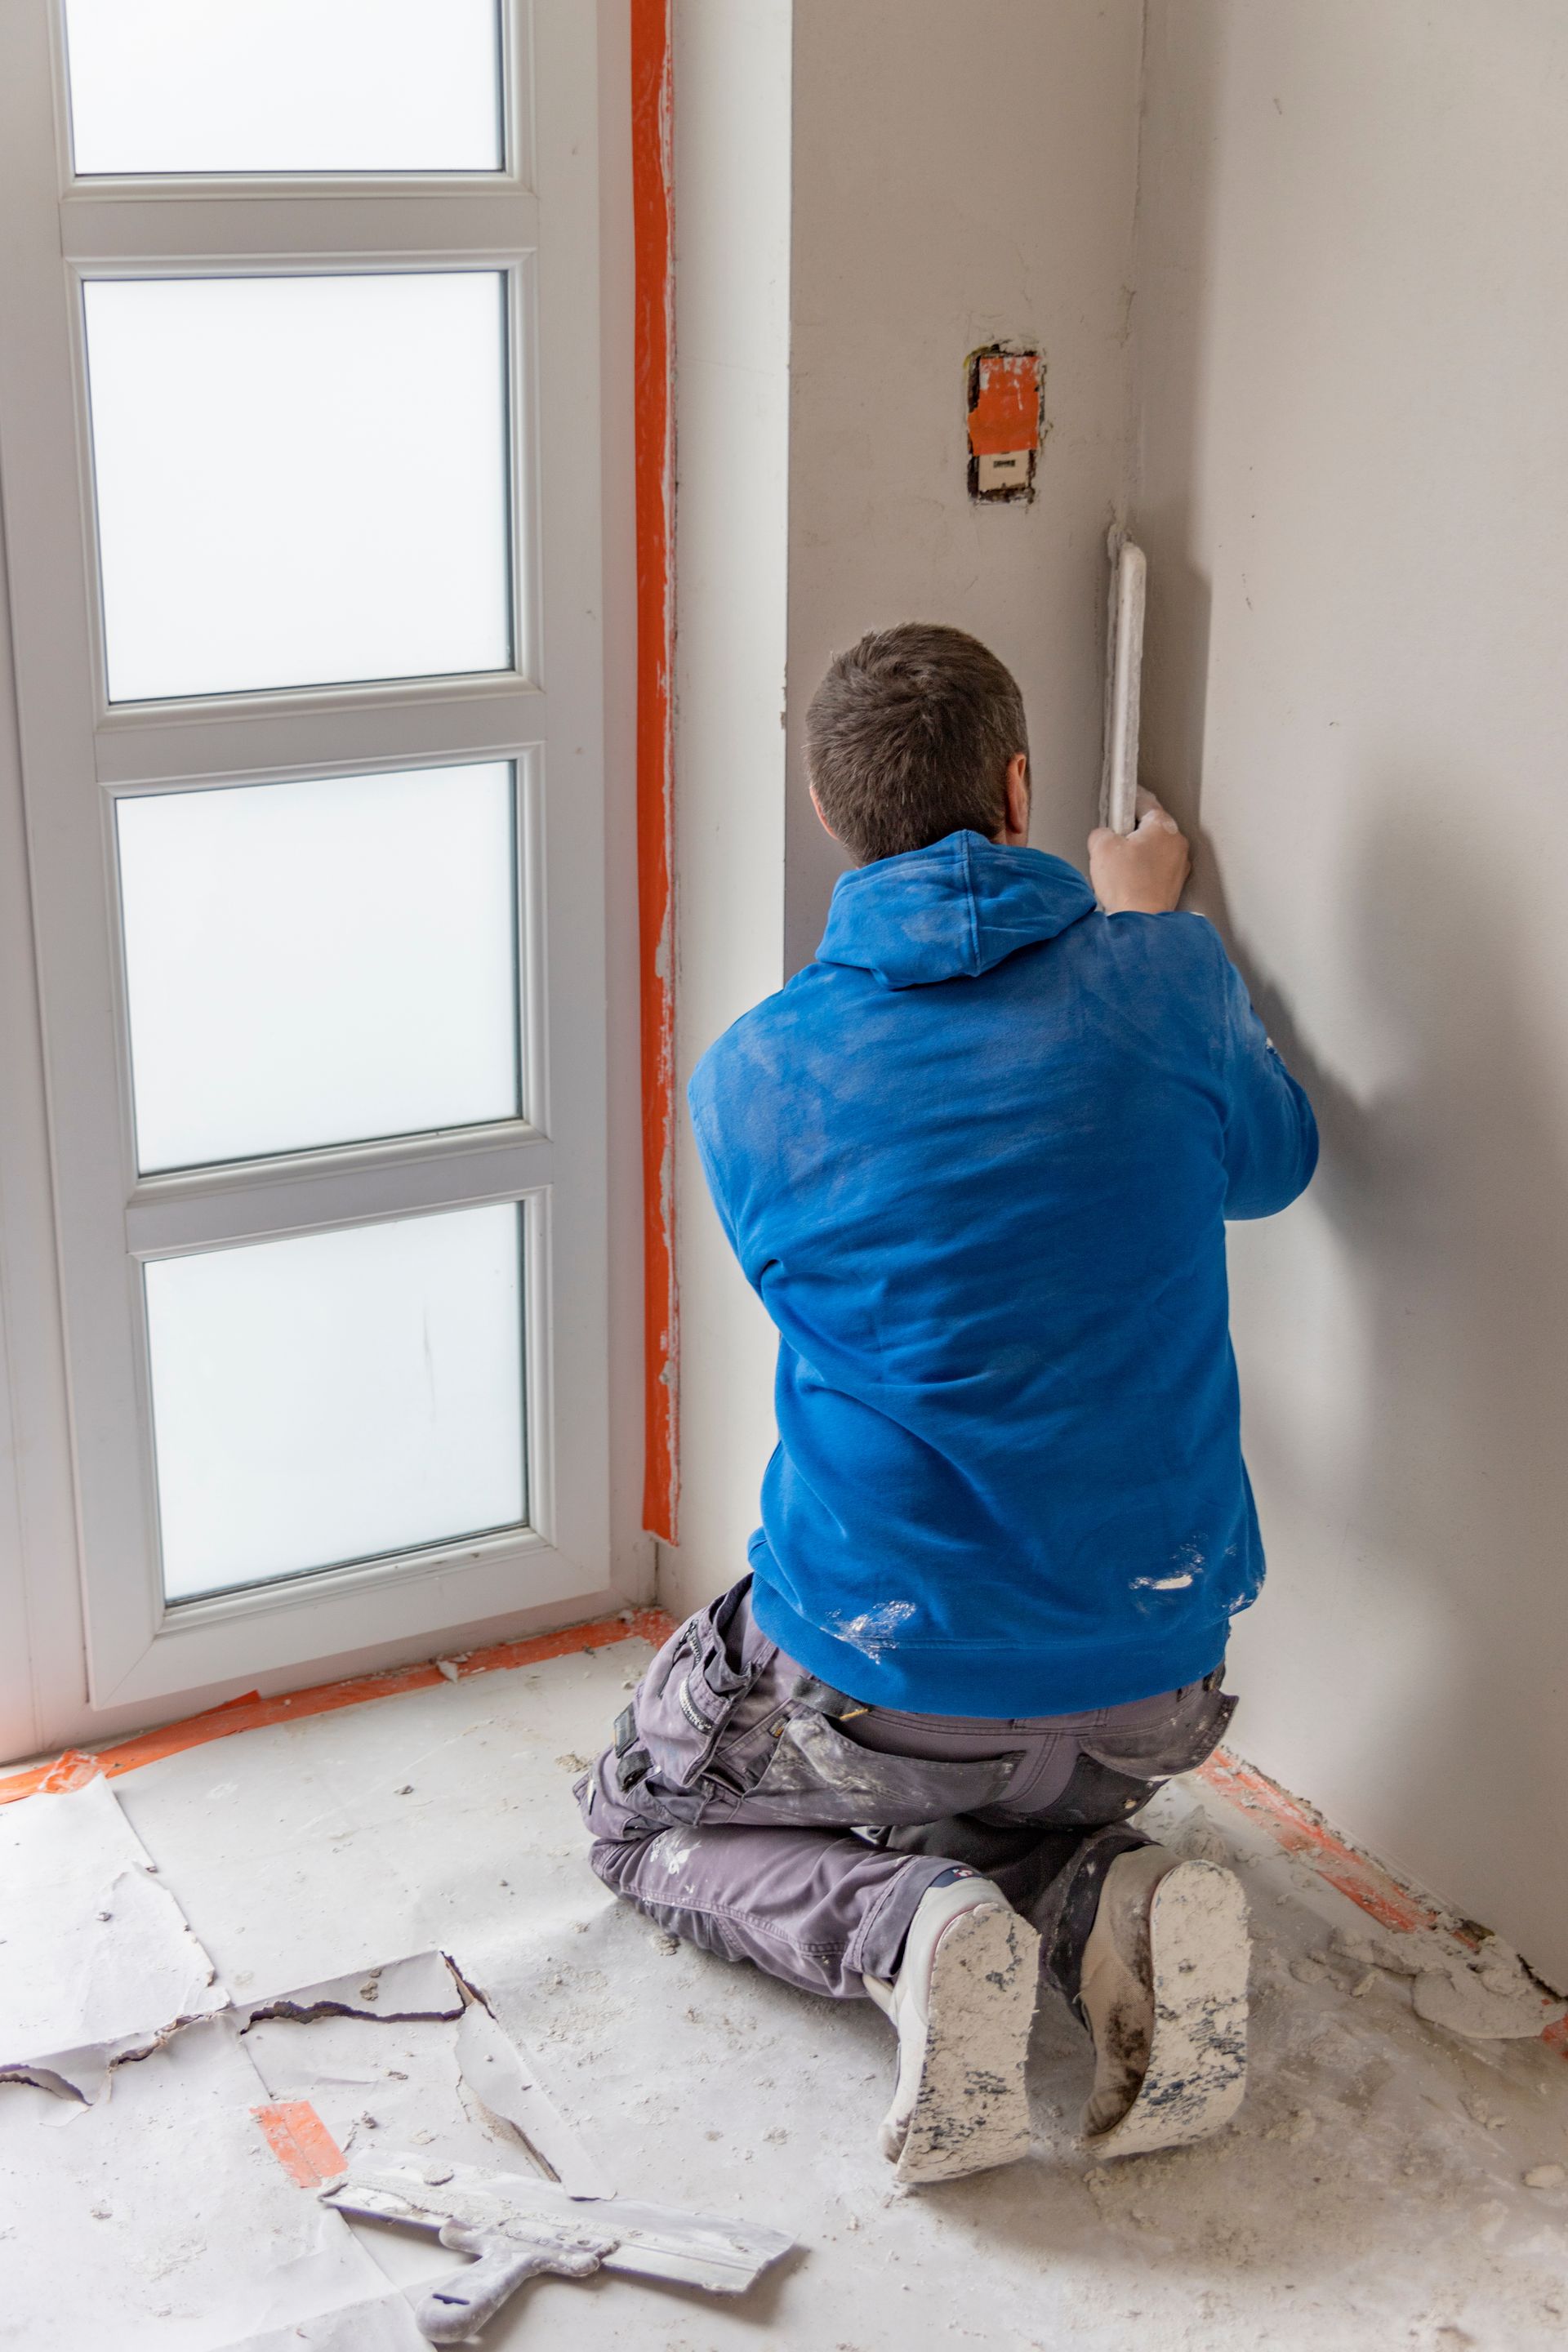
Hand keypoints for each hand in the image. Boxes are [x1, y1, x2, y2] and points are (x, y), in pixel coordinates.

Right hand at [1088, 790, 1190, 914]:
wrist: (1141, 921)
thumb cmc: (1128, 887)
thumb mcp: (1101, 847)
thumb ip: (1101, 832)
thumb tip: (1103, 836)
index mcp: (1163, 825)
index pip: (1144, 801)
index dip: (1127, 799)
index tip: (1120, 798)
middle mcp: (1177, 842)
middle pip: (1150, 826)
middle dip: (1131, 831)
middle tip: (1113, 842)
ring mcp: (1179, 864)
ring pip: (1154, 848)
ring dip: (1138, 852)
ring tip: (1120, 867)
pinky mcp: (1175, 883)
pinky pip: (1157, 868)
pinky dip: (1144, 870)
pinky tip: (1129, 880)